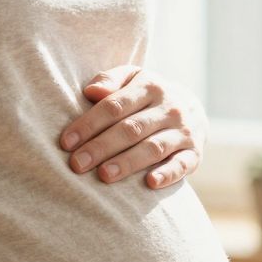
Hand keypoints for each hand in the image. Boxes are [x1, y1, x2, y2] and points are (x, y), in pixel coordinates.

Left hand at [59, 65, 205, 188]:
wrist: (191, 109)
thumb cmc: (147, 97)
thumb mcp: (132, 79)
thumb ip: (110, 80)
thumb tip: (91, 91)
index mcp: (150, 87)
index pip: (114, 106)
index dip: (89, 124)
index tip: (66, 142)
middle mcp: (169, 108)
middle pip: (131, 128)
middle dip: (102, 147)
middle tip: (77, 164)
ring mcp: (183, 132)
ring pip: (153, 148)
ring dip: (128, 162)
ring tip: (104, 176)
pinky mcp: (194, 154)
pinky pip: (182, 165)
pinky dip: (168, 174)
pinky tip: (150, 183)